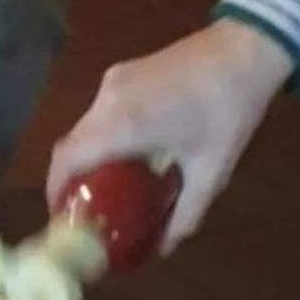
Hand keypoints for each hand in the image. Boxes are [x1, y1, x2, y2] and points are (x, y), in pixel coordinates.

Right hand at [46, 19, 292, 247]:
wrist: (244, 50)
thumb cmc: (228, 112)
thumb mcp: (212, 172)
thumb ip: (186, 214)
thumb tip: (165, 249)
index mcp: (123, 123)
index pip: (68, 158)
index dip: (55, 189)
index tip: (59, 217)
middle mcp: (107, 100)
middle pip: (71, 144)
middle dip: (68, 178)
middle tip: (83, 209)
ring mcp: (112, 81)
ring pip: (84, 127)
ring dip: (85, 156)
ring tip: (103, 186)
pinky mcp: (121, 72)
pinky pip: (98, 112)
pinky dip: (99, 137)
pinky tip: (123, 154)